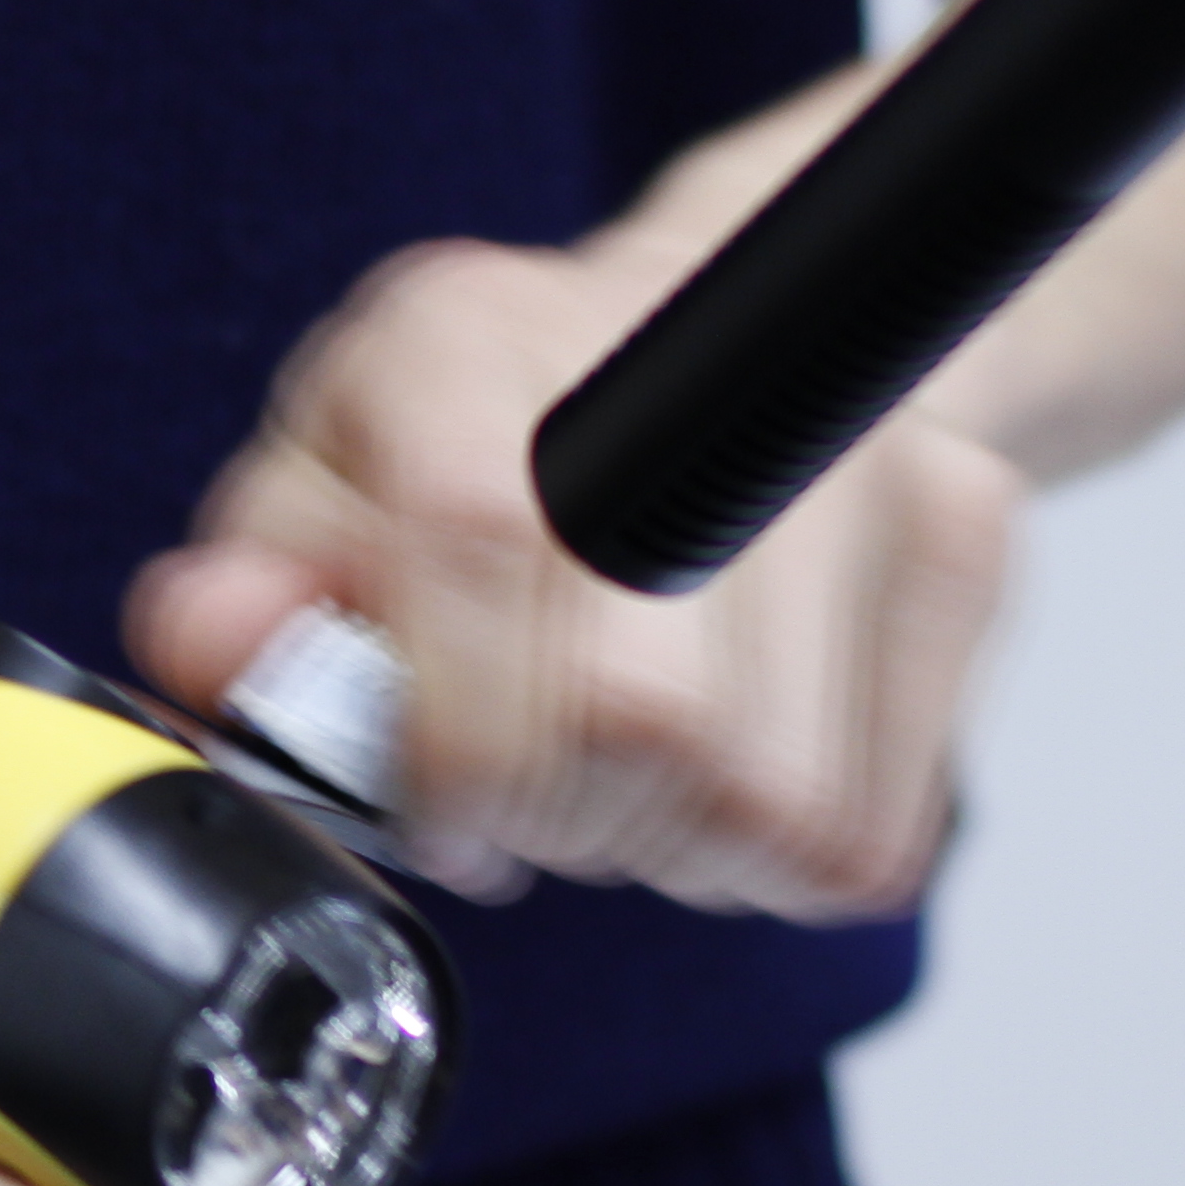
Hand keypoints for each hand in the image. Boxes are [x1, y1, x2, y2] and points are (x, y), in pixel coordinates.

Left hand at [128, 73, 1020, 920]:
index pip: (485, 551)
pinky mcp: (973, 540)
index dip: (453, 740)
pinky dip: (777, 857)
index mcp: (466, 342)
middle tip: (521, 791)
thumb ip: (250, 590)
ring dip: (670, 851)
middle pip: (650, 725)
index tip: (437, 800)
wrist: (714, 328)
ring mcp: (858, 447)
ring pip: (773, 809)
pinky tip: (718, 771)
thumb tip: (211, 637)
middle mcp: (685, 368)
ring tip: (616, 773)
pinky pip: (869, 833)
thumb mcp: (317, 489)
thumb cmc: (479, 435)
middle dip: (559, 818)